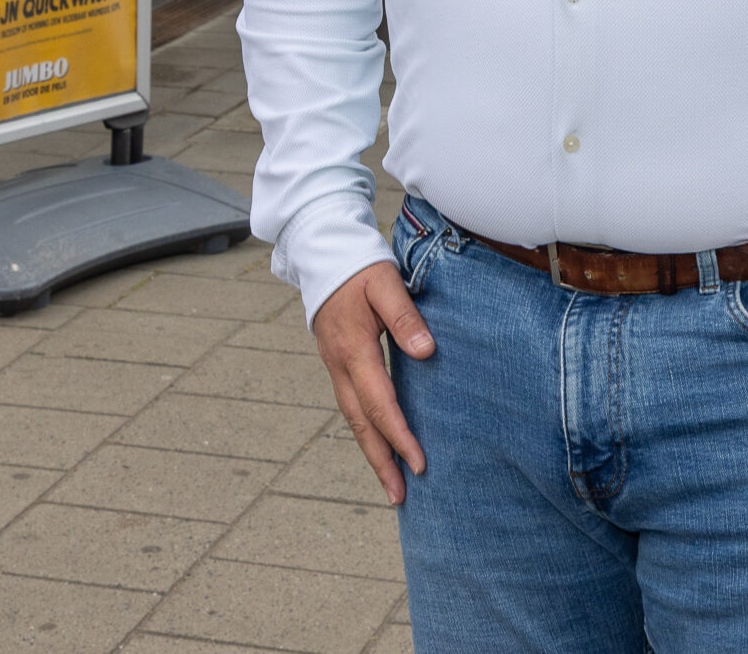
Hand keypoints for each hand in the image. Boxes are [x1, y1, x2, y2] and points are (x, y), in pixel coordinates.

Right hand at [311, 262, 434, 504]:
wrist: (321, 252)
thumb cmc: (358, 264)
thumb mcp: (385, 282)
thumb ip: (405, 316)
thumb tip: (426, 352)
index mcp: (354, 348)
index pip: (380, 403)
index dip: (399, 436)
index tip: (419, 463)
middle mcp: (340, 365)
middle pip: (360, 423)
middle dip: (380, 461)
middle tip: (399, 497)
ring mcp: (335, 365)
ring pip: (353, 419)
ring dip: (372, 452)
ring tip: (390, 484)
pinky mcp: (338, 362)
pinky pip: (351, 405)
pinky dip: (366, 430)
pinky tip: (379, 442)